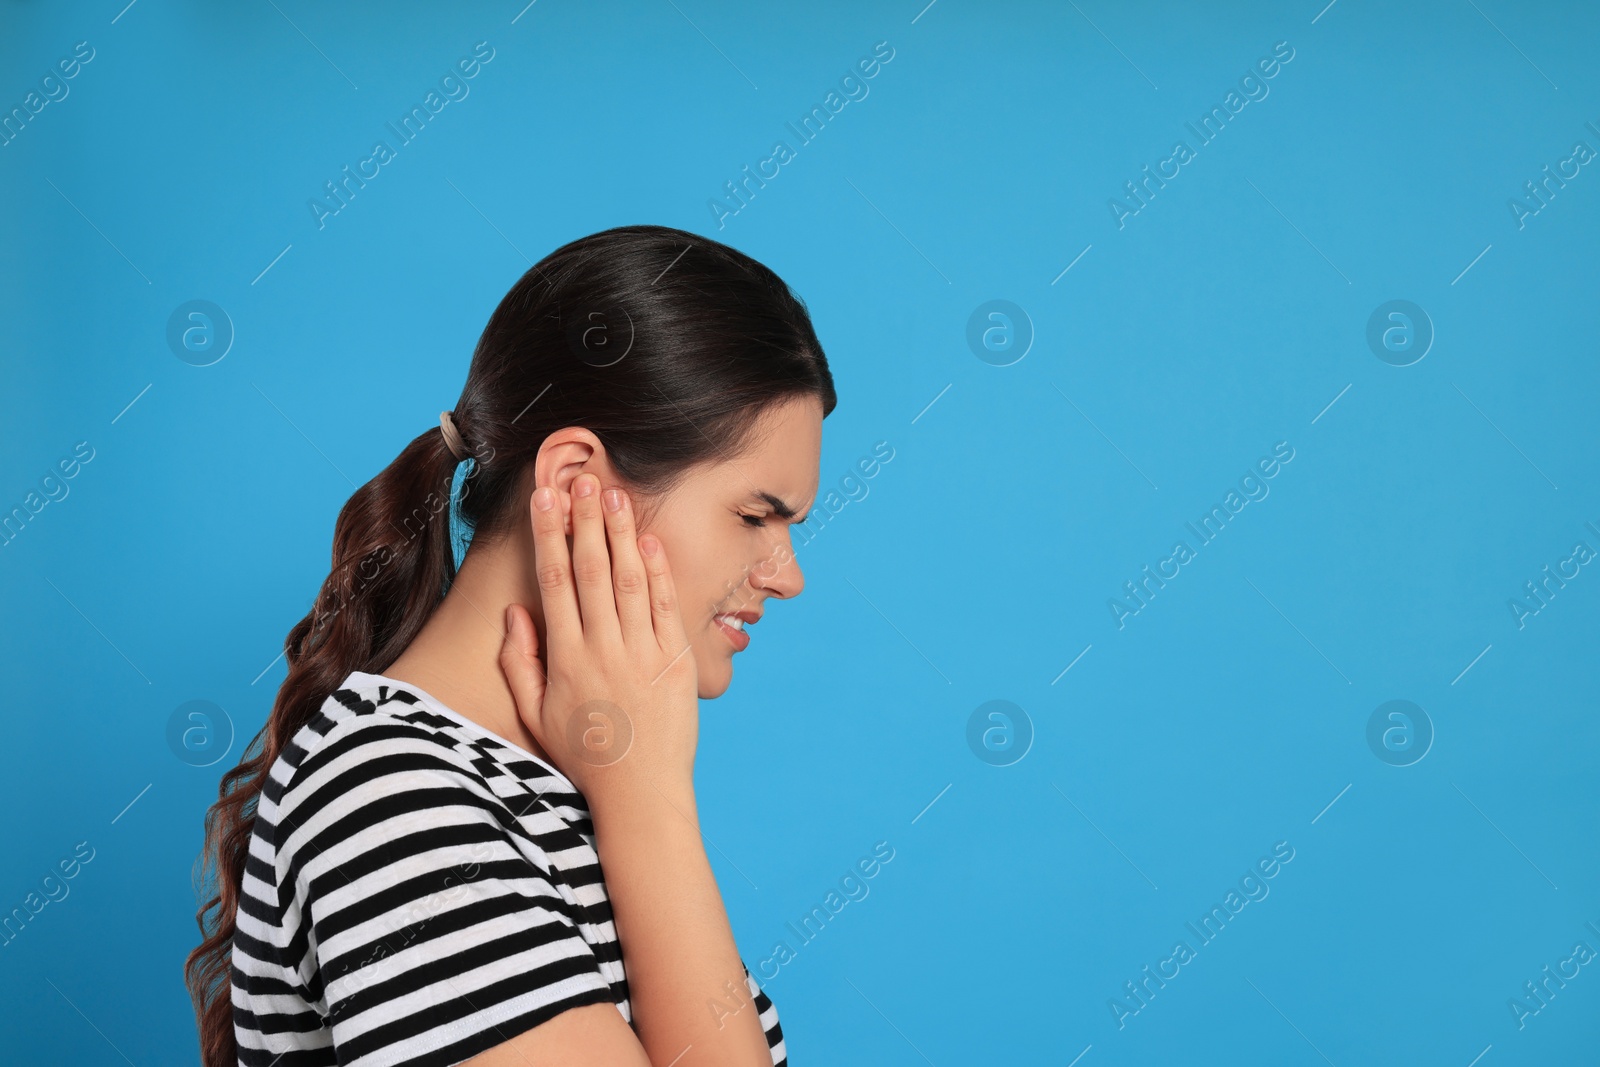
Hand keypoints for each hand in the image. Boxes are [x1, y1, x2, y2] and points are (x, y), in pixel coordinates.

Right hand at [498, 472, 699, 804]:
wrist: (640, 793)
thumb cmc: (585, 755)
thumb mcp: (535, 714)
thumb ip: (520, 661)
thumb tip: (515, 612)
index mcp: (565, 659)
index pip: (552, 582)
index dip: (549, 535)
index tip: (545, 499)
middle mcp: (602, 650)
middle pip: (590, 570)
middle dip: (585, 520)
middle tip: (582, 480)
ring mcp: (641, 654)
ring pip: (630, 580)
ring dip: (621, 533)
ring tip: (615, 494)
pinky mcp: (676, 662)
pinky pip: (666, 607)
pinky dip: (659, 571)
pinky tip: (650, 539)